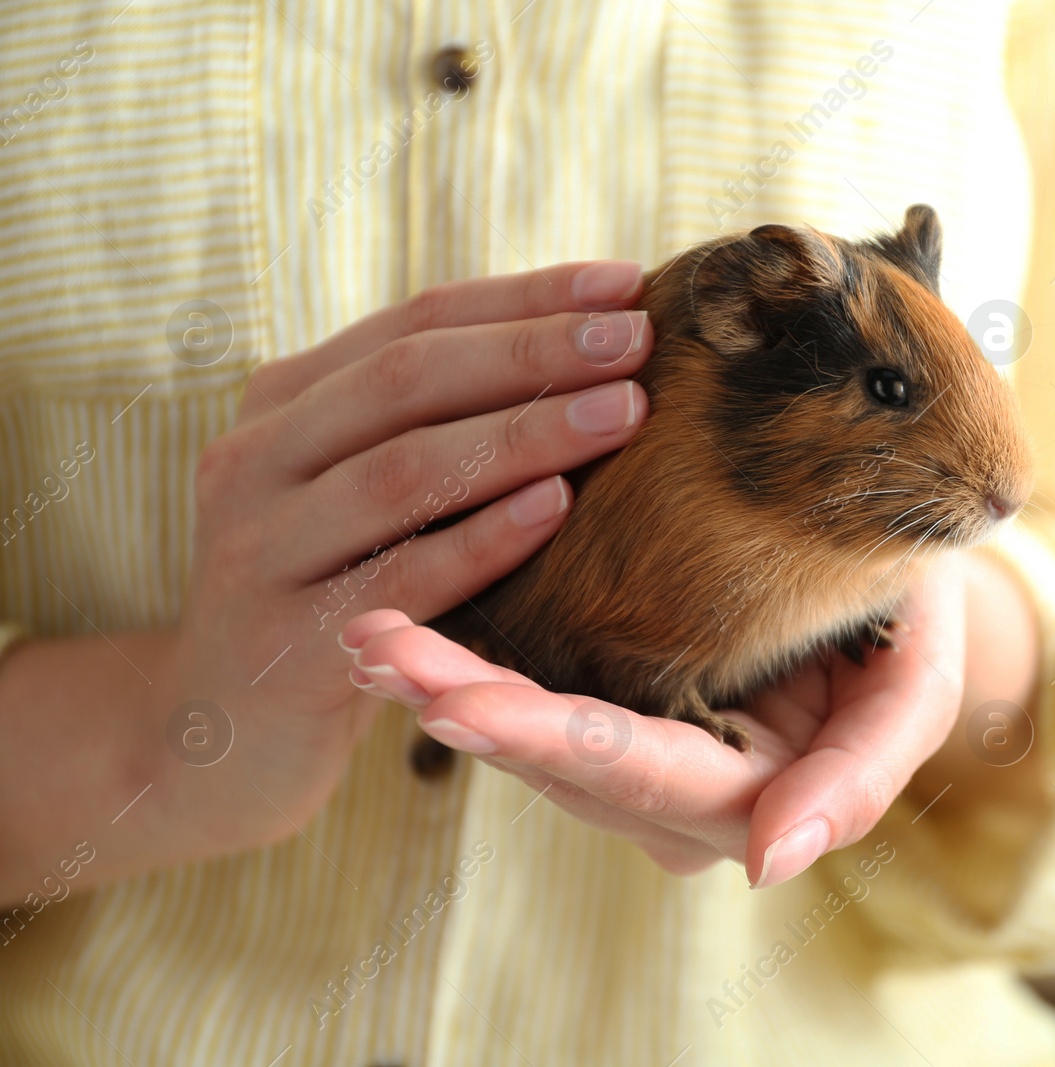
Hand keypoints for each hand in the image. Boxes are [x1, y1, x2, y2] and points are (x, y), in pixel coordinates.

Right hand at [157, 261, 653, 854]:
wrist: (223, 738)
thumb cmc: (335, 595)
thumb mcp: (365, 496)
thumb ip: (438, 426)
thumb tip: (589, 351)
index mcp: (283, 403)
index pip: (415, 322)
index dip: (525, 297)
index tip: (626, 284)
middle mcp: (254, 459)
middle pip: (407, 380)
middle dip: (533, 352)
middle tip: (637, 341)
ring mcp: (258, 549)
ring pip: (404, 470)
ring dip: (524, 433)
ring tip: (625, 411)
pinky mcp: (283, 642)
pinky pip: (399, 579)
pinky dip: (482, 538)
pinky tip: (558, 507)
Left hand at [337, 553, 972, 886]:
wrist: (897, 580)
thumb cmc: (914, 621)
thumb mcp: (919, 687)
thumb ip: (862, 776)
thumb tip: (771, 863)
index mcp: (752, 797)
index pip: (640, 772)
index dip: (548, 738)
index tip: (452, 704)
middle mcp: (678, 793)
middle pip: (559, 759)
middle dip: (461, 704)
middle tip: (373, 647)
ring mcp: (639, 751)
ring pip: (529, 734)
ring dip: (443, 683)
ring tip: (366, 629)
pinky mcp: (613, 696)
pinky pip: (532, 688)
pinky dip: (469, 659)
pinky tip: (401, 625)